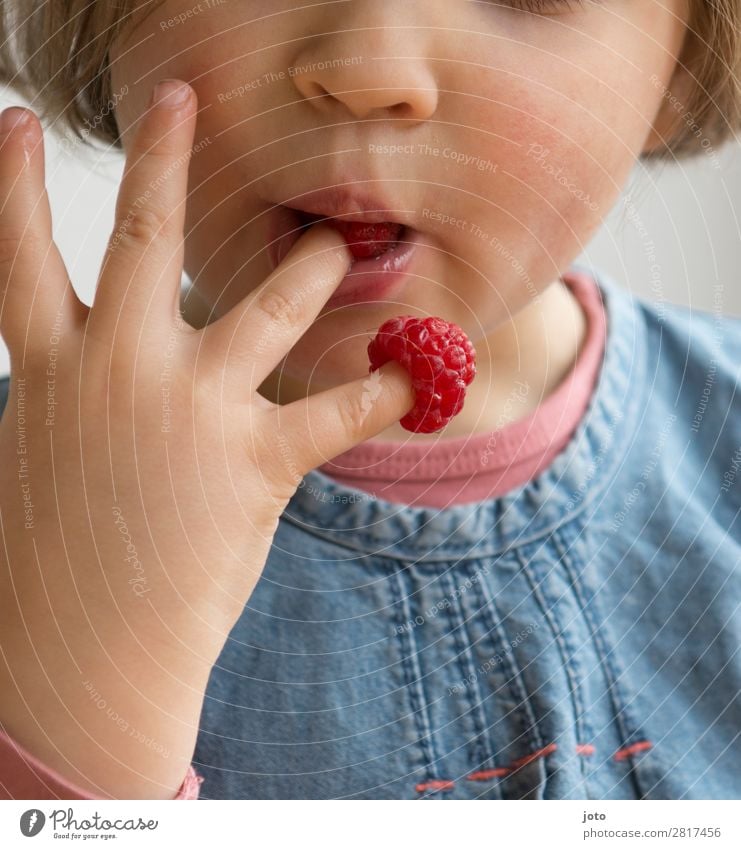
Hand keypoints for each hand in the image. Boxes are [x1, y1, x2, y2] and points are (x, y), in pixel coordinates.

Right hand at [0, 80, 412, 797]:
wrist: (81, 650)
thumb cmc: (58, 556)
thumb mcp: (52, 455)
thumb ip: (84, 397)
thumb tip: (118, 372)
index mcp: (53, 369)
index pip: (19, 252)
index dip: (12, 182)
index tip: (13, 119)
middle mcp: (119, 370)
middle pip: (140, 239)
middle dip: (162, 159)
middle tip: (181, 96)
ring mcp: (189, 410)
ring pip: (265, 307)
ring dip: (309, 267)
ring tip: (335, 241)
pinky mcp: (253, 463)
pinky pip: (334, 414)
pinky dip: (385, 394)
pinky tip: (423, 373)